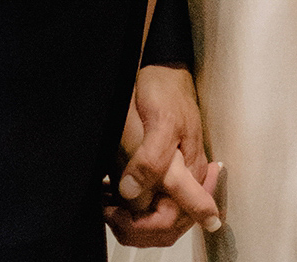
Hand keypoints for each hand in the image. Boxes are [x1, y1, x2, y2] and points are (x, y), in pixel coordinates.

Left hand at [105, 66, 221, 246]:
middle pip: (166, 228)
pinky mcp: (166, 172)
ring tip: (106, 201)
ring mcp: (177, 178)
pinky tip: (113, 194)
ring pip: (157, 220)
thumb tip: (132, 193)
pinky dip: (131, 209)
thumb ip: (152, 159)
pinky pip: (152, 205)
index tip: (115, 213)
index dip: (143, 227)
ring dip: (131, 220)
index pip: (171, 220)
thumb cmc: (166, 91)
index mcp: (189, 173)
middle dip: (134, 228)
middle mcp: (187, 181)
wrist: (166, 69)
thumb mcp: (161, 121)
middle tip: (106, 208)